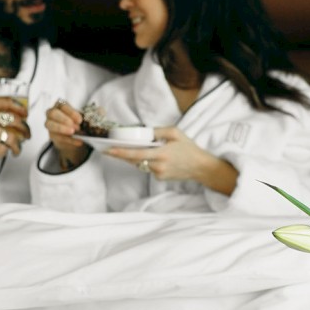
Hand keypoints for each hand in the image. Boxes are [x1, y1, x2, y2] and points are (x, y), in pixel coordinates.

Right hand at [0, 97, 29, 165]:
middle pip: (16, 120)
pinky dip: (4, 153)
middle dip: (26, 129)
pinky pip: (3, 149)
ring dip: (19, 145)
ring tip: (18, 149)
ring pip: (13, 137)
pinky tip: (2, 153)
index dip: (20, 107)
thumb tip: (10, 117)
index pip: (7, 102)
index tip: (26, 114)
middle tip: (27, 134)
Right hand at [45, 100, 89, 170]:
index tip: (80, 120)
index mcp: (61, 105)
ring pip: (49, 124)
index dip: (70, 112)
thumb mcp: (89, 117)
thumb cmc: (81, 123)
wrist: (78, 137)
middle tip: (75, 127)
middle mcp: (52, 113)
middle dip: (64, 120)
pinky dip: (69, 140)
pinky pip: (58, 137)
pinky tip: (79, 142)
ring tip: (73, 132)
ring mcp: (50, 125)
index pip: (62, 105)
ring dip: (61, 128)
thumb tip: (101, 110)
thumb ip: (95, 113)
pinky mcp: (52, 136)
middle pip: (52, 113)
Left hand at [106, 126, 236, 194]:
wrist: (200, 167)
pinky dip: (147, 162)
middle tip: (108, 149)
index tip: (108, 150)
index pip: (136, 153)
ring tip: (134, 150)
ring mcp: (159, 174)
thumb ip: (158, 131)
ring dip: (135, 157)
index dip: (120, 153)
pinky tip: (156, 158)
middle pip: (134, 160)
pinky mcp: (160, 178)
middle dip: (121, 155)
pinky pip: (148, 168)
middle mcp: (158, 166)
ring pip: (140, 164)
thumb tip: (143, 132)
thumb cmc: (188, 148)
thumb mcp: (175, 133)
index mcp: (161, 153)